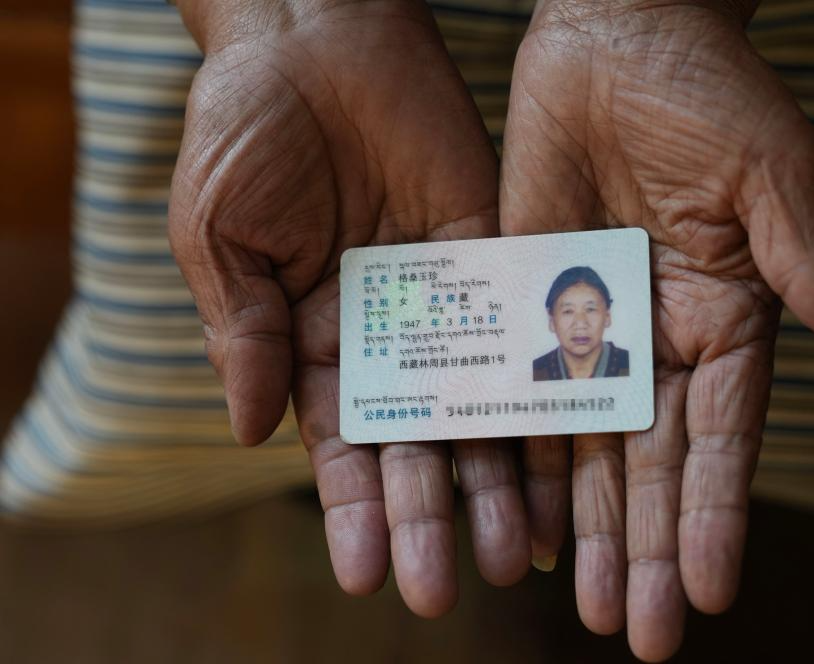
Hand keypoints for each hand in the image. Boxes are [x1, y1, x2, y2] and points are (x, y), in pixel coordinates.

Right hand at [169, 0, 529, 615]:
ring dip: (491, 481)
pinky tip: (555, 460)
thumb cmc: (245, 128)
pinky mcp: (497, 259)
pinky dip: (537, 396)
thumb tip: (252, 430)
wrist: (317, 33)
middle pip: (414, 443)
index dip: (352, 508)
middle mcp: (386, 337)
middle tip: (442, 586)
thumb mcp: (219, 233)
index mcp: (311, 340)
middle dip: (426, 514)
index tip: (366, 572)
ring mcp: (445, 304)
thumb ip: (244, 329)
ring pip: (477, 406)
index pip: (338, 444)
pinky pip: (522, 335)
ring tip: (511, 554)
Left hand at [500, 1, 813, 658]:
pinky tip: (513, 521)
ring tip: (579, 603)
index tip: (706, 589)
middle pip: (653, 463)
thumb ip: (808, 259)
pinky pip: (520, 393)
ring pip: (586, 447)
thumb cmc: (708, 92)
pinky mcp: (528, 304)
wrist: (614, 36)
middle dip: (645, 546)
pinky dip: (518, 458)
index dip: (715, 513)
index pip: (723, 435)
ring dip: (583, 526)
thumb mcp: (771, 172)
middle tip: (634, 631)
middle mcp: (660, 338)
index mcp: (728, 317)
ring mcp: (591, 327)